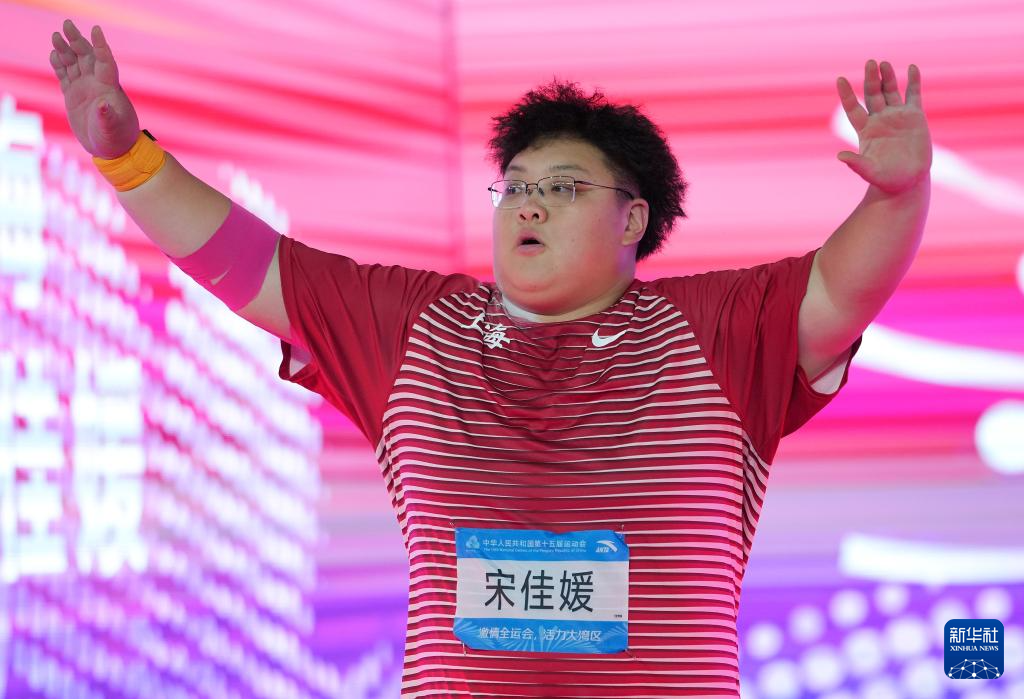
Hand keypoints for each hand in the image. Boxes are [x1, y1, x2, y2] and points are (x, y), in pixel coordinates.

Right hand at [50, 19, 139, 158]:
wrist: (110, 149)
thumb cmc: (117, 139)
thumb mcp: (113, 129)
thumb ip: (107, 117)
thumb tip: (103, 105)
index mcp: (109, 88)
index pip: (106, 62)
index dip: (101, 46)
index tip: (96, 30)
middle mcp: (97, 84)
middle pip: (87, 57)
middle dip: (77, 41)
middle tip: (66, 26)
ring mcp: (85, 88)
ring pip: (74, 63)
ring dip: (65, 49)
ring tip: (56, 36)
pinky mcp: (73, 95)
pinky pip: (65, 75)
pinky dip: (59, 65)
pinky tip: (54, 54)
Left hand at [836, 60, 931, 193]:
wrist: (908, 181)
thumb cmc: (887, 179)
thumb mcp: (870, 172)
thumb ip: (856, 164)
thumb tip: (840, 156)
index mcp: (866, 130)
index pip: (853, 108)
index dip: (847, 94)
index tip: (840, 79)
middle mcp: (879, 120)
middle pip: (873, 94)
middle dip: (871, 79)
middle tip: (870, 63)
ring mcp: (897, 116)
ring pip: (890, 91)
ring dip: (888, 77)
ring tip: (884, 63)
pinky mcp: (915, 116)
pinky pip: (913, 95)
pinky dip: (913, 81)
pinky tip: (912, 68)